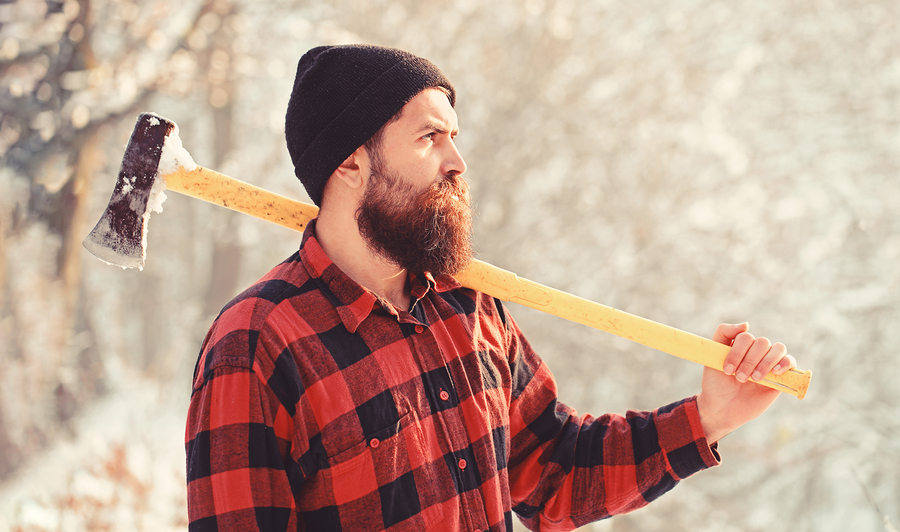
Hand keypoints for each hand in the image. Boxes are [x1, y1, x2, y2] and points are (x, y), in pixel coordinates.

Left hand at [696, 323, 796, 442]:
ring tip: (754, 379)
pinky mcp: (780, 377)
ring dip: (765, 363)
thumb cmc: (716, 383)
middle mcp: (756, 351)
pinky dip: (785, 363)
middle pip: (762, 342)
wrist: (722, 408)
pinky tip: (775, 372)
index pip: (745, 336)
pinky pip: (791, 362)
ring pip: (778, 348)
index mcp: (741, 345)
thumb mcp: (712, 356)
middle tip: (738, 378)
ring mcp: (769, 363)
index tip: (726, 370)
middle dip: (749, 361)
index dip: (737, 352)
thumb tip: (746, 324)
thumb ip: (723, 334)